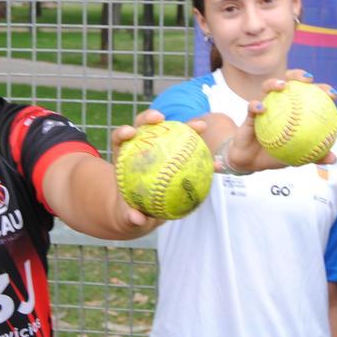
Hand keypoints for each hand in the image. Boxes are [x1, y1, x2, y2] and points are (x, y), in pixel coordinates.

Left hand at [110, 109, 205, 226]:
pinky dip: (203, 158)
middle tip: (161, 118)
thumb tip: (135, 218)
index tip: (131, 132)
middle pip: (143, 128)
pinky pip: (190, 157)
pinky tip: (217, 164)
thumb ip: (130, 217)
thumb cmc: (130, 214)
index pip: (119, 140)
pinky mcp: (175, 160)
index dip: (123, 132)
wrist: (142, 214)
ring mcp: (159, 153)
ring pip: (171, 135)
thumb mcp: (128, 218)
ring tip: (202, 126)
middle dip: (150, 117)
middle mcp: (140, 151)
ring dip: (186, 128)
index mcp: (124, 161)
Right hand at [231, 70, 336, 171]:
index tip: (334, 95)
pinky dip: (256, 106)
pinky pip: (251, 107)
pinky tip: (261, 108)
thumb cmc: (277, 155)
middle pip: (290, 81)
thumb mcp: (298, 157)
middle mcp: (279, 102)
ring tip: (282, 86)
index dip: (323, 90)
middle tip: (309, 79)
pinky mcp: (249, 114)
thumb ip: (315, 156)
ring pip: (268, 87)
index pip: (310, 94)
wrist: (252, 161)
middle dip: (299, 75)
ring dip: (275, 83)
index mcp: (294, 109)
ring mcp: (264, 105)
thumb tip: (333, 159)